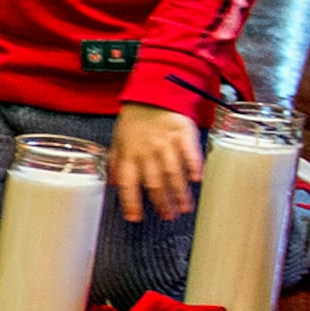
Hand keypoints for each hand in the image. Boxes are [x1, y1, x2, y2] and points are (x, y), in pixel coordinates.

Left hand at [109, 103, 204, 222]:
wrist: (154, 92)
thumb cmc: (136, 119)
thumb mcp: (118, 139)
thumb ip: (115, 162)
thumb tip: (112, 184)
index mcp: (128, 153)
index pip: (127, 182)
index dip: (130, 201)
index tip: (135, 218)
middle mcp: (146, 150)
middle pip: (153, 181)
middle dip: (161, 202)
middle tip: (169, 216)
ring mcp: (165, 141)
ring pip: (172, 171)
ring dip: (179, 192)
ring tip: (185, 208)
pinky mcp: (183, 132)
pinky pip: (189, 151)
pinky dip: (193, 165)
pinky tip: (198, 180)